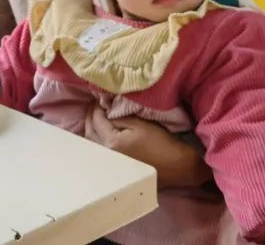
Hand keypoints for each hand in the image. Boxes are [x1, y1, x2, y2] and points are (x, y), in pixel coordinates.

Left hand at [86, 107, 212, 189]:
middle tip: (94, 104)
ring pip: (91, 142)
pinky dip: (95, 138)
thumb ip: (119, 117)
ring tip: (95, 115)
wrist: (174, 166)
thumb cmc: (160, 143)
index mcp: (111, 142)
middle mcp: (106, 154)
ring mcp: (109, 162)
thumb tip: (104, 110)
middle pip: (89, 131)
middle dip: (90, 116)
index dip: (96, 106)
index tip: (99, 96)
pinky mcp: (114, 167)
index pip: (96, 120)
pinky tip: (99, 132)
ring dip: (90, 127)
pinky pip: (98, 150)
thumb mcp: (140, 124)